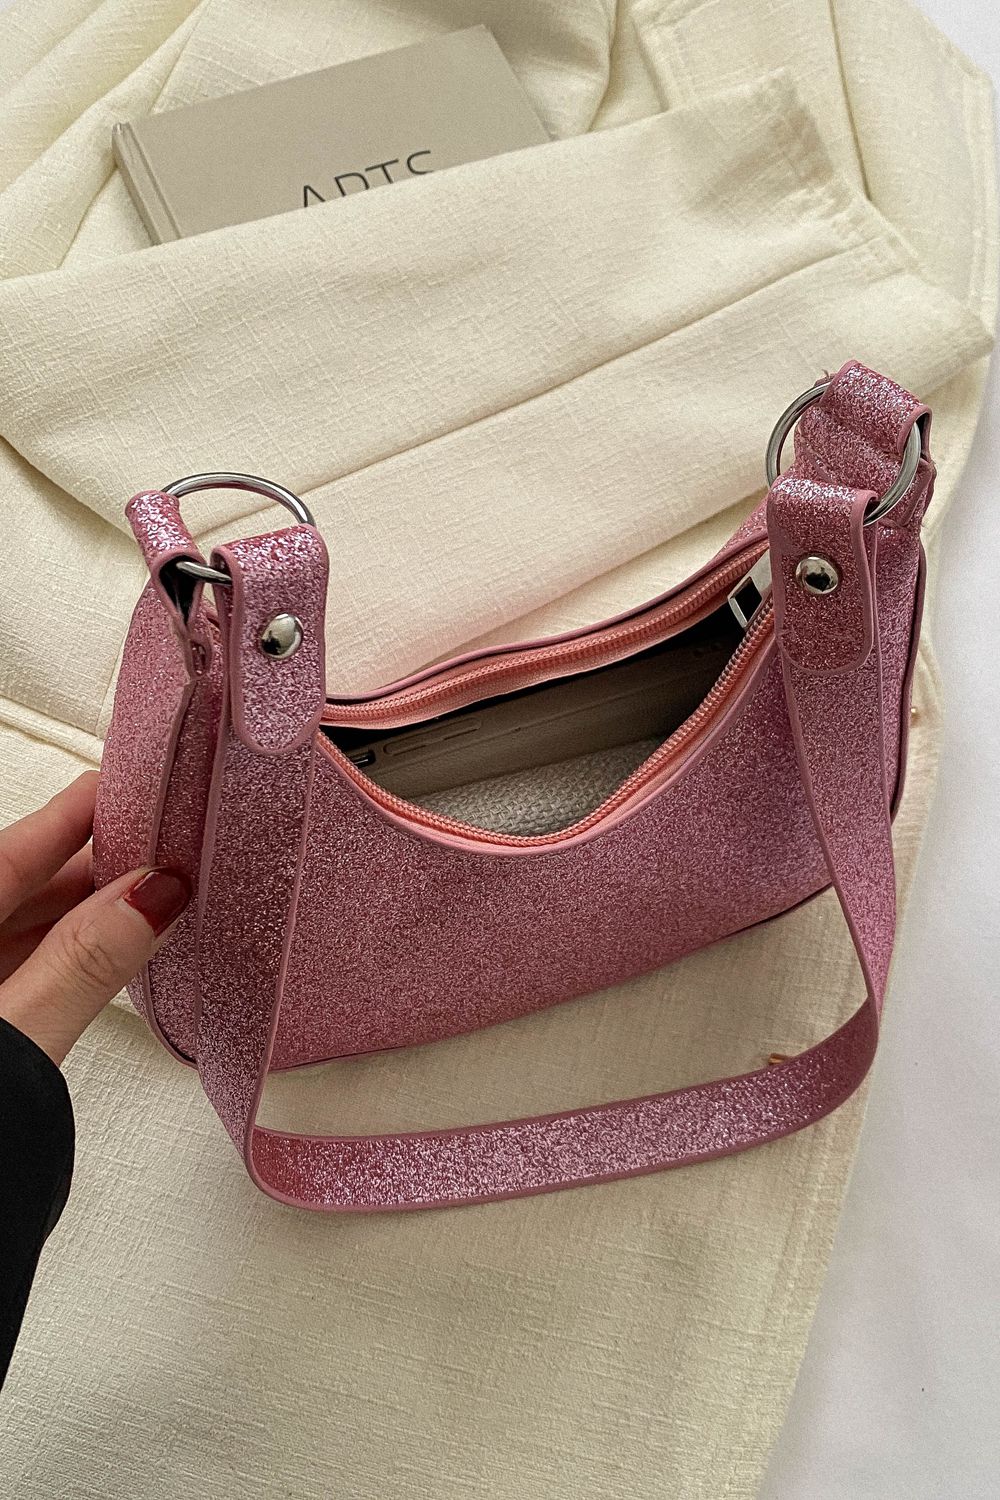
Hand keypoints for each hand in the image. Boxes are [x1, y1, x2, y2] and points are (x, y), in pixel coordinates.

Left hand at [0, 773, 189, 1064]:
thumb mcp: (14, 1034)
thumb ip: (81, 965)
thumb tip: (153, 896)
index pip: (19, 844)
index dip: (85, 811)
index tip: (144, 785)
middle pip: (25, 882)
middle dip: (100, 870)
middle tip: (173, 853)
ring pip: (23, 928)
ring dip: (86, 920)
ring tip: (157, 905)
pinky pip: (17, 969)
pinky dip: (63, 960)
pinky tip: (107, 958)